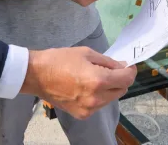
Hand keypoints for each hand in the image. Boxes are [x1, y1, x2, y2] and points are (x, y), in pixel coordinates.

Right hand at [21, 47, 135, 119]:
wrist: (36, 75)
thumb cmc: (59, 59)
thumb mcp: (86, 53)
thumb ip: (107, 62)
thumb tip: (122, 66)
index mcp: (98, 80)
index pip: (126, 79)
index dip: (130, 71)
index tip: (128, 66)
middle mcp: (96, 98)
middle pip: (121, 90)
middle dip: (120, 79)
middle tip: (112, 69)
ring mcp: (89, 109)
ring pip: (110, 98)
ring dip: (109, 88)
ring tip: (95, 77)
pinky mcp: (82, 114)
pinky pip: (98, 105)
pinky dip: (98, 96)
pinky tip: (86, 87)